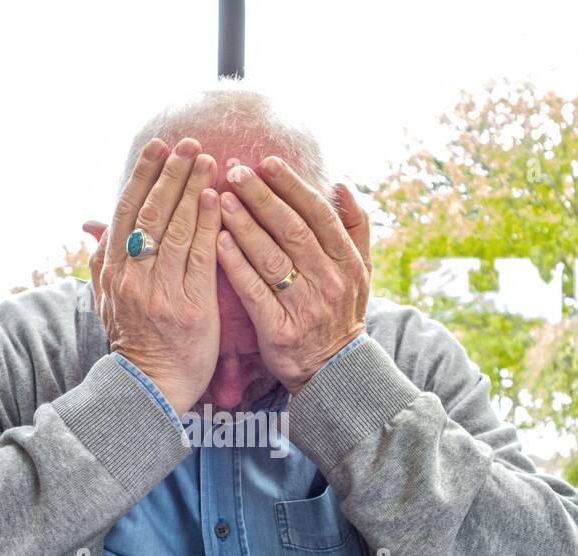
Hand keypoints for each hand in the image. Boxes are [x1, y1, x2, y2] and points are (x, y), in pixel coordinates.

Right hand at [84, 137, 220, 414]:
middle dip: (170, 174)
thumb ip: (103, 264)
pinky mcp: (189, 308)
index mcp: (113, 273)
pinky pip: (198, 258)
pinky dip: (206, 225)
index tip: (157, 147)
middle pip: (150, 214)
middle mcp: (132, 279)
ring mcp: (160, 293)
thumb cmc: (136, 343)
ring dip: (192, 190)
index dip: (142, 176)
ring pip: (174, 230)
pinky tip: (217, 200)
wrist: (150, 390)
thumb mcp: (108, 302)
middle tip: (189, 143)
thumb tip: (95, 229)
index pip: (126, 212)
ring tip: (209, 161)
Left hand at [214, 157, 370, 391]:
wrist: (335, 370)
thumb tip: (342, 184)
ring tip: (220, 199)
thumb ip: (354, 227)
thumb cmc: (340, 312)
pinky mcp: (280, 329)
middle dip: (261, 197)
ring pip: (270, 256)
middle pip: (291, 230)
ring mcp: (304, 306)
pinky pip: (254, 291)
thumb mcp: (360, 271)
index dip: (292, 186)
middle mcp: (328, 281)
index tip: (267, 162)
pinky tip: (217, 241)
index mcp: (347, 262)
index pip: (318, 214)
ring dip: (244, 225)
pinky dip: (235, 264)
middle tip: (234, 171)